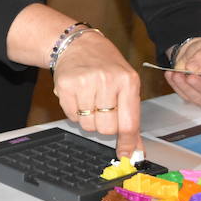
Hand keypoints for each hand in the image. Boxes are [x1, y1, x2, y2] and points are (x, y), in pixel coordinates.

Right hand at [51, 29, 141, 157]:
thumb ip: (131, 117)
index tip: (127, 156)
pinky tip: (78, 96)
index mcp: (128, 81)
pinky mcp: (66, 85)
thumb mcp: (126, 84)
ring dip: (88, 118)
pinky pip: (72, 116)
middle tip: (102, 110)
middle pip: (107, 128)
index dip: (128, 143)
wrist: (78, 44)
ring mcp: (86, 82)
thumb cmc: (106, 66)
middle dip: (104, 125)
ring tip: (89, 99)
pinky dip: (75, 112)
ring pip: (88, 124)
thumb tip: (134, 150)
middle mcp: (108, 80)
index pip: (129, 123)